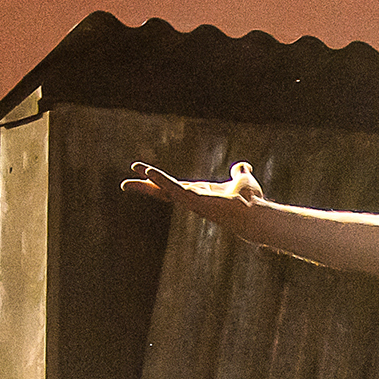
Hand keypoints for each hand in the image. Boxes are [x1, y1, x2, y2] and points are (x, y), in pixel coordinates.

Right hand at [122, 159, 270, 208]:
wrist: (254, 212)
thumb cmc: (249, 201)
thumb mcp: (242, 180)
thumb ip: (240, 173)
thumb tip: (243, 166)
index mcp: (199, 193)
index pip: (174, 186)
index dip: (159, 180)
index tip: (145, 173)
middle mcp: (192, 198)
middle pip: (163, 191)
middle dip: (145, 187)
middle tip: (124, 184)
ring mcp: (191, 201)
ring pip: (164, 191)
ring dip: (147, 183)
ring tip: (129, 177)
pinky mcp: (193, 200)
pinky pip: (174, 188)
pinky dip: (161, 180)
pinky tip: (149, 172)